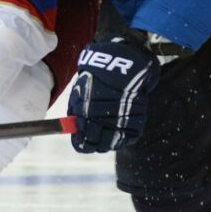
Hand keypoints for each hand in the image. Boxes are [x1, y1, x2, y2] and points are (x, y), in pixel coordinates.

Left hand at [68, 38, 159, 152]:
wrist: (121, 64)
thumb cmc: (97, 76)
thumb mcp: (79, 92)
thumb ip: (75, 112)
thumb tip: (74, 129)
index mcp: (85, 117)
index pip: (82, 145)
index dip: (82, 144)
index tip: (82, 141)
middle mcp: (102, 123)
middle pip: (98, 147)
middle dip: (96, 143)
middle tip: (97, 137)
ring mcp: (120, 123)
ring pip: (113, 145)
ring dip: (110, 141)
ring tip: (110, 130)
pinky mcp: (136, 121)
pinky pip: (129, 138)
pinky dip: (125, 135)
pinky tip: (121, 125)